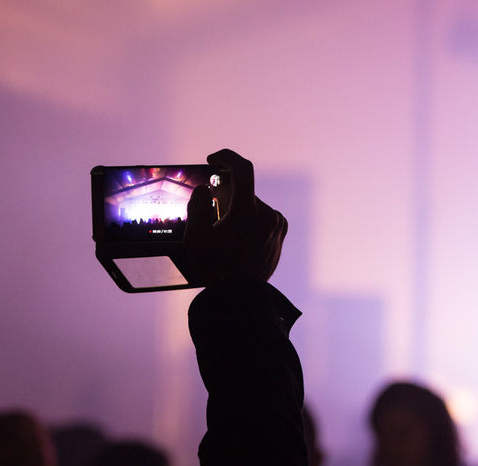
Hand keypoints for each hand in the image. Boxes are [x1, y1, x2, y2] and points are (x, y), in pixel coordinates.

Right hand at [184, 149, 287, 285]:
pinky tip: (240, 239)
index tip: (213, 159)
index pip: (242, 169)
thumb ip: (198, 205)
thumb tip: (206, 189)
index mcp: (247, 211)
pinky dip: (251, 221)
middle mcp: (267, 214)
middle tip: (212, 219)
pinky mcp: (280, 235)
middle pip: (243, 193)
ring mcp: (276, 225)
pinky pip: (264, 218)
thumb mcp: (196, 236)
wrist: (238, 297)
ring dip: (239, 212)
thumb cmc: (215, 268)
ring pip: (253, 206)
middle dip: (226, 199)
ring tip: (227, 237)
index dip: (226, 157)